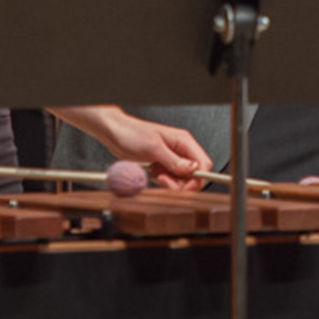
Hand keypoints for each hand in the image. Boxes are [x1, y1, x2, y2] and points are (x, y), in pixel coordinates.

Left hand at [55, 104, 213, 189]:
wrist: (114, 133)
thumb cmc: (131, 133)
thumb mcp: (153, 148)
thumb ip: (174, 160)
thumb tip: (192, 169)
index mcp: (183, 141)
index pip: (203, 163)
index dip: (197, 178)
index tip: (185, 186)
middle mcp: (180, 150)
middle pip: (194, 174)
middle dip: (182, 183)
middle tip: (166, 181)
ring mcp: (171, 158)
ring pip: (182, 179)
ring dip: (172, 183)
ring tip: (158, 176)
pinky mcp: (162, 165)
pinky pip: (171, 179)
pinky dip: (164, 182)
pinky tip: (155, 176)